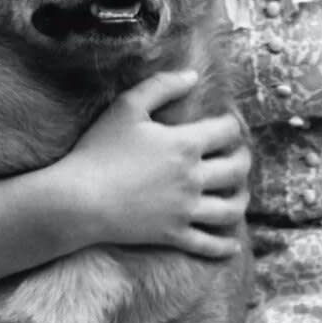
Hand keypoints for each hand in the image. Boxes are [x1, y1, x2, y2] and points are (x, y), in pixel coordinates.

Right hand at [47, 70, 249, 258]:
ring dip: (241, 199)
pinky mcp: (173, 235)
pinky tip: (232, 245)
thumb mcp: (127, 106)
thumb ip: (162, 86)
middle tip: (240, 155)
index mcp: (185, 144)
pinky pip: (208, 244)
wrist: (78, 200)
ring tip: (239, 193)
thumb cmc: (98, 150)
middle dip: (244, 159)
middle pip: (237, 169)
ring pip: (231, 209)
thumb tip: (193, 75)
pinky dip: (224, 247)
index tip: (228, 123)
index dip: (232, 124)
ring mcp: (185, 210)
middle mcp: (193, 178)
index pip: (227, 131)